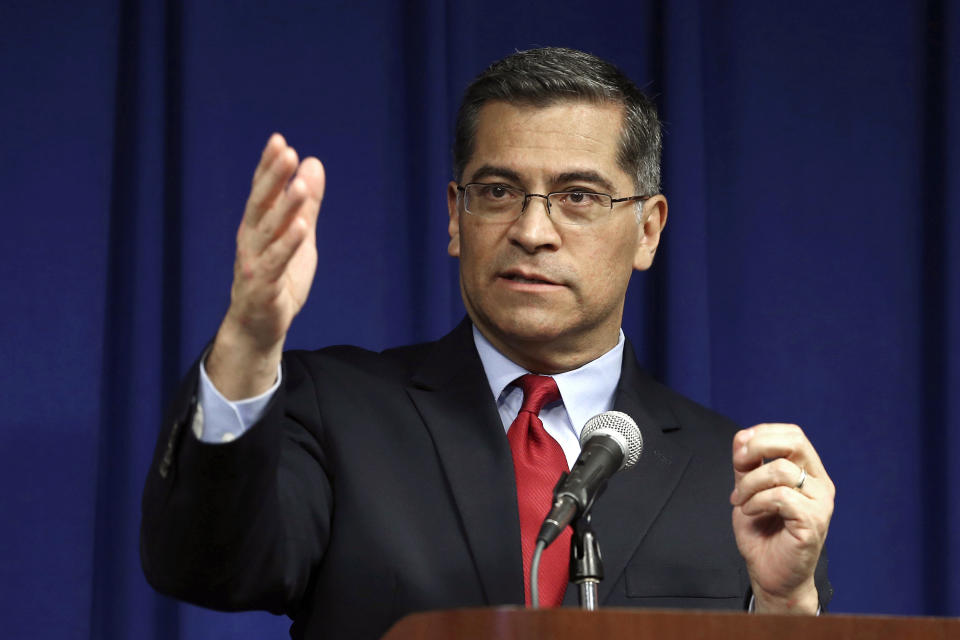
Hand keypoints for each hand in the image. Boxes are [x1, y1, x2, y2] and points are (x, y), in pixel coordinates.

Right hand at [207, 134, 325, 398]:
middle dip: (272, 177)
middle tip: (285, 151)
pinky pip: (276, 262)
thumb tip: (313, 163)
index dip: (268, 167)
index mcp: (257, 226)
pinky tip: (301, 226)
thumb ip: (305, 204)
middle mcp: (250, 240)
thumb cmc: (278, 279)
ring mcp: (254, 263)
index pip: (261, 191)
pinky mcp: (263, 287)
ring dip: (285, 207)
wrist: (258, 327)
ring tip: (300, 185)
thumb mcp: (298, 237)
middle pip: (260, 203)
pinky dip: (288, 244)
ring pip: (269, 231)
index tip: (279, 140)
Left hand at [730, 423, 833, 613]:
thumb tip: (743, 436)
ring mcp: (820, 503)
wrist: (769, 574)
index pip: (793, 434)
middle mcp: (820, 485)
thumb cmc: (762, 533)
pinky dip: (757, 501)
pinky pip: (781, 496)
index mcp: (809, 473)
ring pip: (782, 470)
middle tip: (739, 465)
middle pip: (795, 441)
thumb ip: (747, 464)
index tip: (739, 451)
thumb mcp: (748, 490)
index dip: (763, 433)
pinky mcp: (813, 522)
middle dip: (759, 446)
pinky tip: (751, 512)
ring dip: (750, 483)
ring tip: (742, 501)